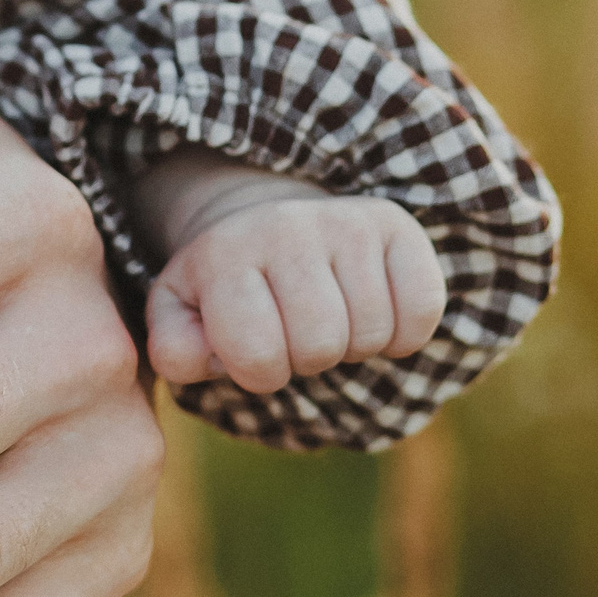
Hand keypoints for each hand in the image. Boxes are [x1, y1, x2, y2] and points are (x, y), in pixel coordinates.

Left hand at [137, 151, 445, 393]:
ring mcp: (343, 222)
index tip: (254, 351)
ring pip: (371, 333)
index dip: (260, 374)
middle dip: (307, 359)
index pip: (258, 356)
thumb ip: (175, 349)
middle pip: (321, 346)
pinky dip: (403, 333)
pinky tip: (371, 311)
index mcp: (223, 254)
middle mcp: (283, 228)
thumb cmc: (225, 288)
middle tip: (294, 333)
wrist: (268, 224)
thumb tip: (207, 359)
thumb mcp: (180, 315)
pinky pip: (422, 310)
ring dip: (352, 345)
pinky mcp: (395, 226)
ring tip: (327, 316)